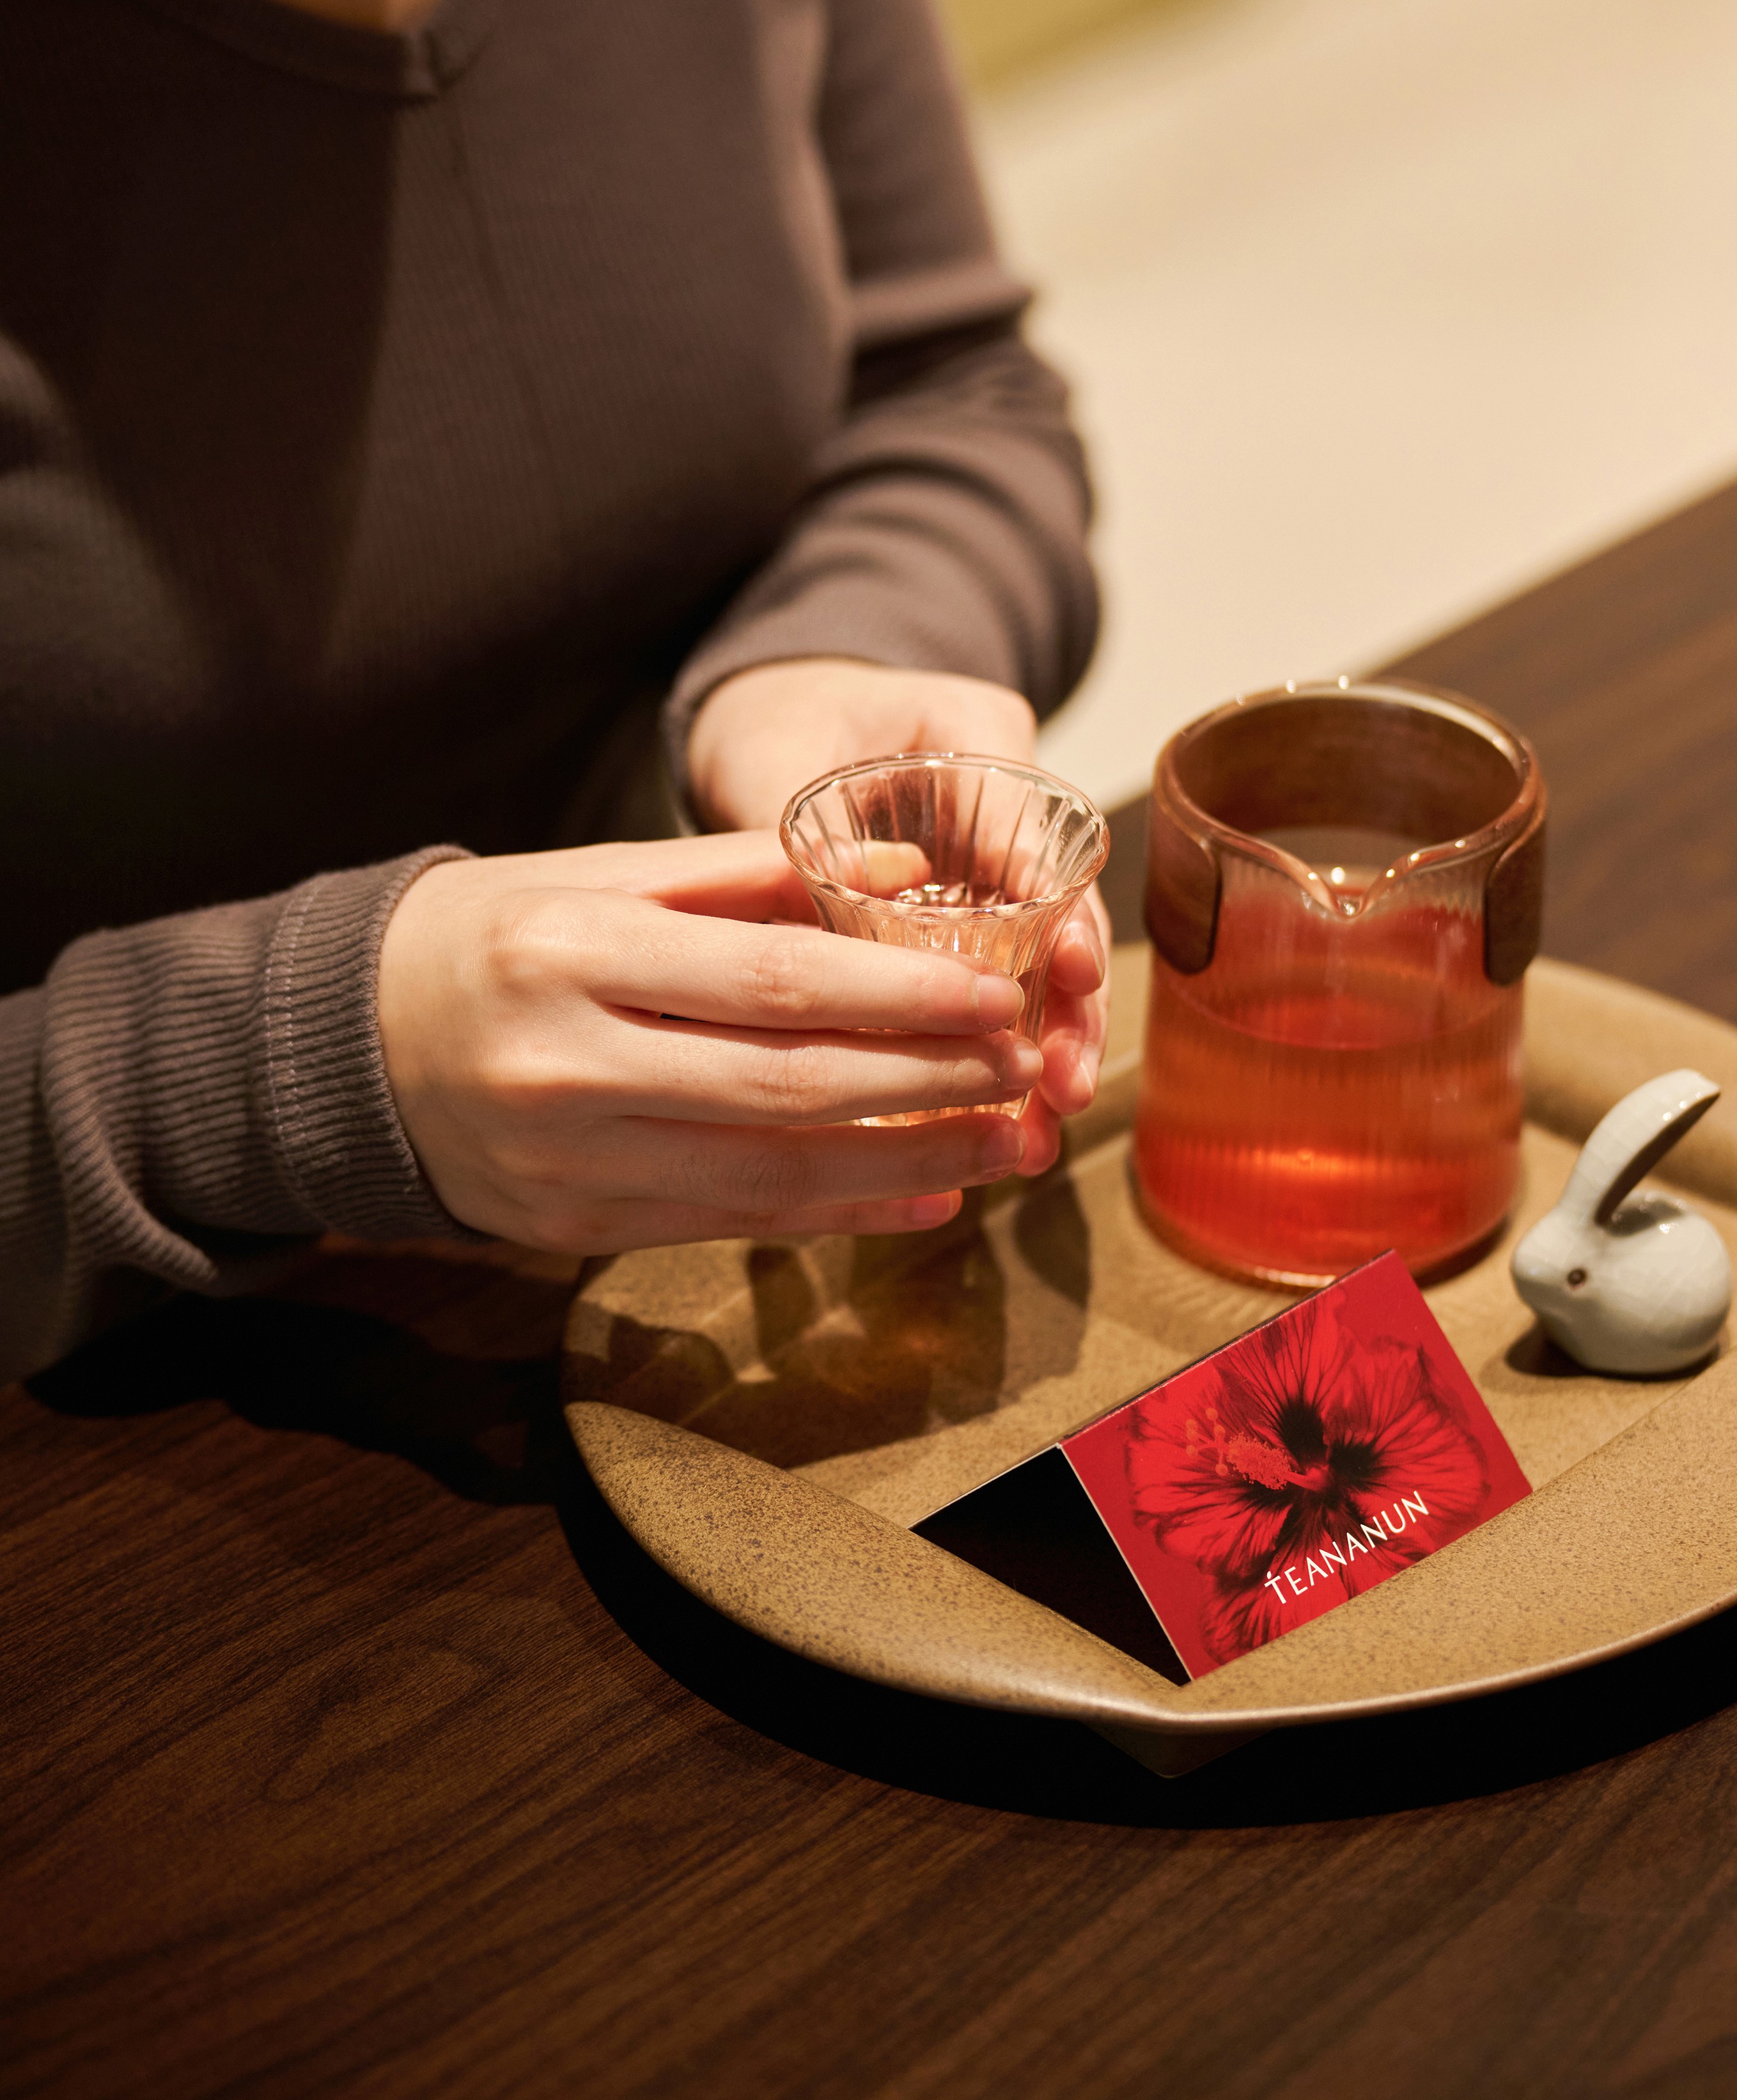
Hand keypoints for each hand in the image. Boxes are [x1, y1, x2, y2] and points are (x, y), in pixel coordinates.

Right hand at [377, 832, 1064, 1253]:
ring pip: (771, 1174)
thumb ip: (751, 873)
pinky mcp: (576, 1226)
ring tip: (1004, 1142)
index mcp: (573, 954)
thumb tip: (909, 878)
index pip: (773, 985)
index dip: (899, 1000)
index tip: (996, 996)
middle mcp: (570, 1067)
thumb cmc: (493, 937)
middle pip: (787, 1087)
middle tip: (1023, 1070)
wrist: (350, 1044)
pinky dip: (838, 1212)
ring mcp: (569, 1161)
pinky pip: (731, 1224)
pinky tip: (923, 1197)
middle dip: (925, 1085)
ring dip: (906, 1163)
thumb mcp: (600, 873)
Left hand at [685, 657, 1109, 1139]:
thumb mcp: (773, 751)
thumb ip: (789, 817)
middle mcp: (1001, 805)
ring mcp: (989, 873)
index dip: (1063, 901)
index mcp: (974, 732)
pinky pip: (984, 997)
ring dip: (1041, 1051)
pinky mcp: (959, 932)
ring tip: (1042, 1130)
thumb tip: (820, 901)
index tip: (1071, 968)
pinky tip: (993, 1133)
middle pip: (1061, 911)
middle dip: (1069, 1004)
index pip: (1038, 820)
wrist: (771, 728)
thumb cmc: (775, 722)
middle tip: (1065, 1083)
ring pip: (1035, 967)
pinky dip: (986, 1061)